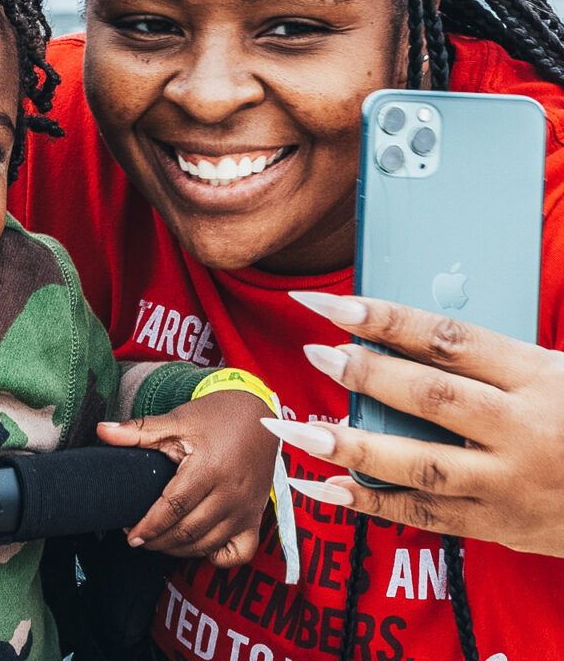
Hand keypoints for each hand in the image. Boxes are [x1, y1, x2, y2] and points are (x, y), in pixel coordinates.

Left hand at [97, 389, 274, 566]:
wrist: (258, 415)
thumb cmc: (215, 416)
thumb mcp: (177, 420)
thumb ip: (138, 430)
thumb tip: (101, 431)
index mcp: (209, 468)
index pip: (173, 507)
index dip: (149, 525)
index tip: (129, 533)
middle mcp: (230, 493)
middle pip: (188, 531)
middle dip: (158, 540)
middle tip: (138, 538)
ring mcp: (246, 509)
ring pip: (208, 545)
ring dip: (179, 549)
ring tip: (158, 541)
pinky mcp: (256, 518)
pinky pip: (239, 554)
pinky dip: (216, 557)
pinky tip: (197, 545)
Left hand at [263, 290, 563, 556]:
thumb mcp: (554, 368)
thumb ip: (485, 355)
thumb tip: (402, 327)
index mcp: (536, 375)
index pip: (446, 339)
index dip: (383, 319)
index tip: (330, 305)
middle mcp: (521, 430)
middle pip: (429, 398)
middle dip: (364, 375)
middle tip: (314, 353)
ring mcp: (508, 483)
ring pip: (417, 465)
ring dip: (347, 447)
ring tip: (292, 431)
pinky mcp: (499, 525)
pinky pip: (424, 516)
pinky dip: (367, 504)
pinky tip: (320, 488)